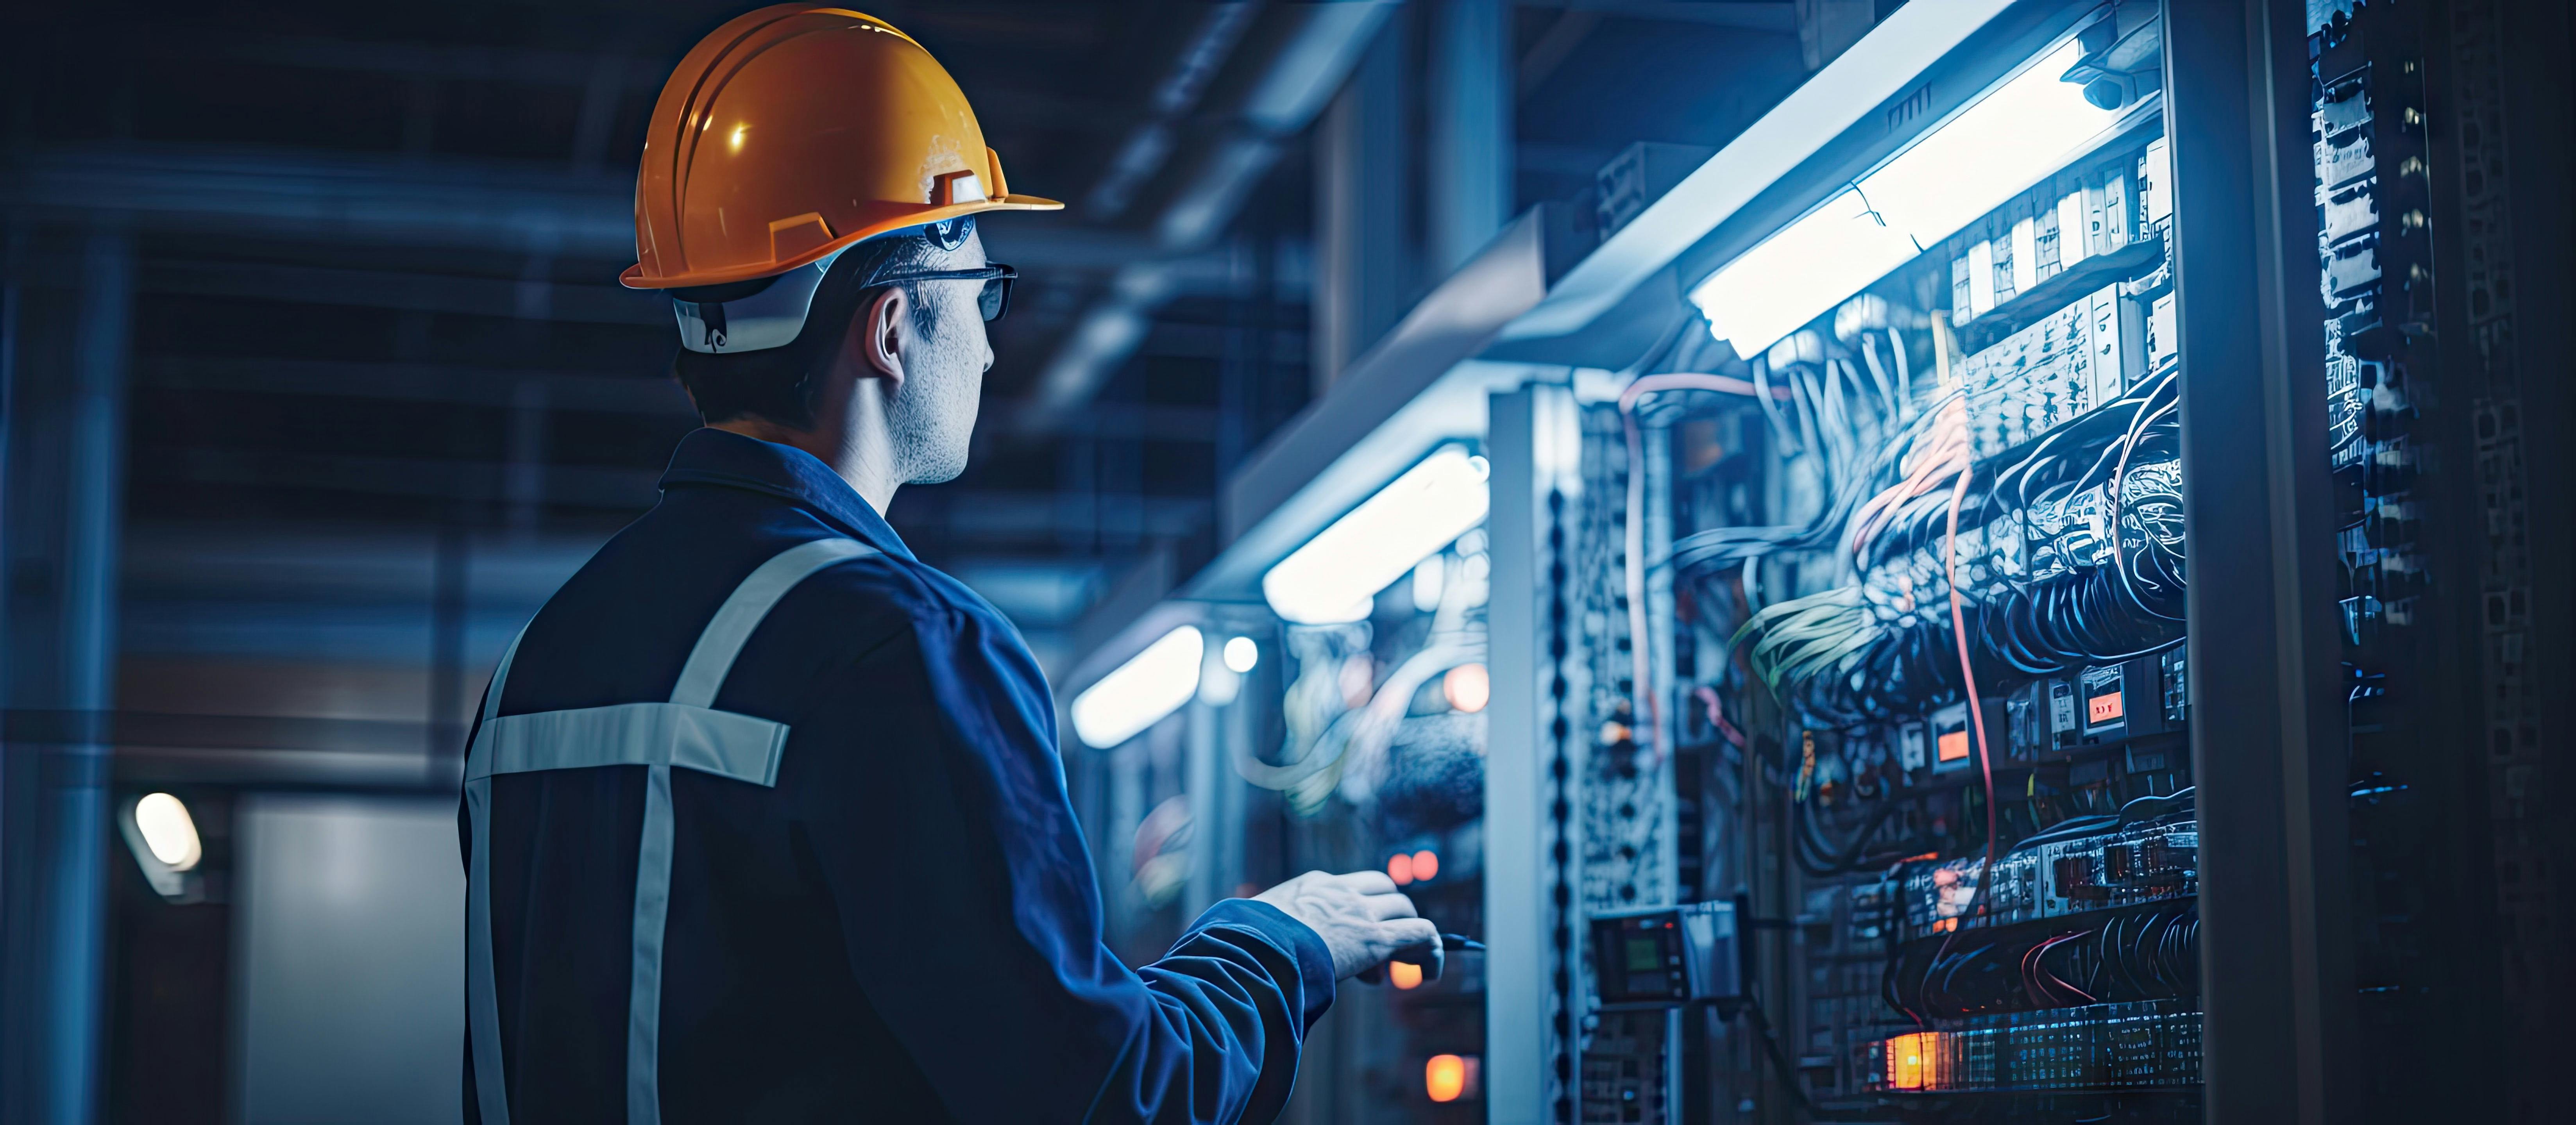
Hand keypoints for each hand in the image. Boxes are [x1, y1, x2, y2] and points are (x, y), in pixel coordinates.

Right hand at [1252, 870, 1441, 983]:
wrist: (1253, 952)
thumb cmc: (1244, 945)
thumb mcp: (1256, 926)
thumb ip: (1269, 929)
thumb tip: (1248, 939)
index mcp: (1312, 885)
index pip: (1349, 887)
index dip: (1359, 911)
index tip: (1349, 944)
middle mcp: (1340, 891)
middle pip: (1384, 890)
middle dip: (1388, 917)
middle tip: (1379, 957)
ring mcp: (1359, 913)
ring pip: (1404, 909)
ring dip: (1408, 934)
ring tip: (1406, 965)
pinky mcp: (1375, 939)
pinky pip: (1421, 932)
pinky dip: (1432, 949)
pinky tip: (1430, 972)